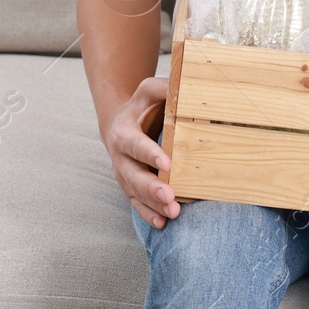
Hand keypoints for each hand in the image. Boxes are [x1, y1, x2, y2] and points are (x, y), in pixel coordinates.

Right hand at [106, 75, 179, 227]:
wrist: (122, 123)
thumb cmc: (142, 106)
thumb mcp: (149, 90)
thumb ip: (164, 88)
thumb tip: (187, 84)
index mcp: (124, 133)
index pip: (136, 145)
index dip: (149, 154)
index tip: (167, 163)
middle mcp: (121, 157)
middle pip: (134, 176)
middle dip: (152, 187)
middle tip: (170, 196)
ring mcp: (124, 175)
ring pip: (136, 193)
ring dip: (154, 204)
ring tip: (173, 212)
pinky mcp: (130, 187)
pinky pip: (137, 204)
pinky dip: (148, 214)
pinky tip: (162, 223)